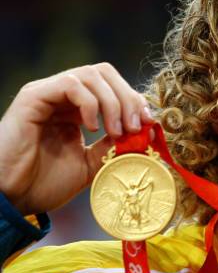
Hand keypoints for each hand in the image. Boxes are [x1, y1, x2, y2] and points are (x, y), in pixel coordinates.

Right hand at [0, 62, 154, 214]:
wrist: (12, 198)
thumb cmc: (44, 183)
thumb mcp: (92, 164)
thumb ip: (115, 146)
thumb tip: (146, 132)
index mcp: (78, 109)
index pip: (113, 86)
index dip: (135, 100)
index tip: (149, 123)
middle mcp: (63, 97)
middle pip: (105, 74)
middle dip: (128, 97)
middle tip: (136, 126)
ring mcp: (48, 94)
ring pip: (90, 75)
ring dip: (112, 101)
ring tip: (116, 130)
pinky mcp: (33, 97)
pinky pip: (69, 84)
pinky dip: (89, 102)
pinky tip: (91, 127)